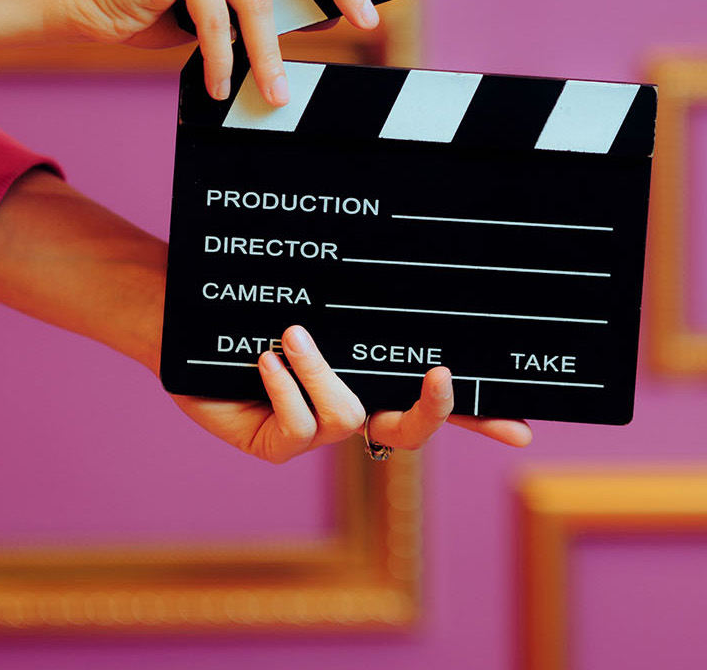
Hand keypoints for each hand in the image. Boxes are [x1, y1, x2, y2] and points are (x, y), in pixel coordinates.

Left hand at [170, 325, 532, 463]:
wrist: (183, 308)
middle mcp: (348, 405)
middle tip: (440, 372)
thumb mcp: (324, 290)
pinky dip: (286, 388)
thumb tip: (431, 260)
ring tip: (289, 333)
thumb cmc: (252, 290)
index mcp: (369, 371)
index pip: (436, 400)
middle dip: (433, 408)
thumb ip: (371, 295)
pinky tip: (263, 360)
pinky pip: (302, 428)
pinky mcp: (274, 446)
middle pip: (411, 432)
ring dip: (323, 371)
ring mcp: (313, 430)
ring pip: (351, 418)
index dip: (481, 417)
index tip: (524, 426)